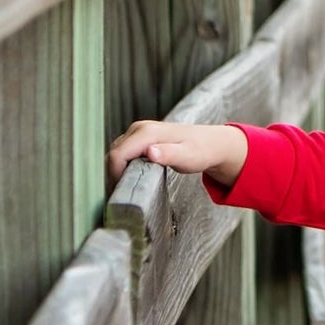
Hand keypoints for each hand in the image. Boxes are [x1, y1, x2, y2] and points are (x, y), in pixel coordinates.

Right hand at [106, 120, 248, 188]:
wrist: (211, 143)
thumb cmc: (201, 151)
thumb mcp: (188, 157)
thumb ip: (169, 155)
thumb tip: (150, 153)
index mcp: (147, 133)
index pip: (117, 154)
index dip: (114, 174)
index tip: (121, 192)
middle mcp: (139, 128)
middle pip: (114, 153)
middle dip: (114, 174)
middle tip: (122, 195)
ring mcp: (138, 132)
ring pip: (117, 152)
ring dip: (117, 170)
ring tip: (126, 189)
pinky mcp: (140, 138)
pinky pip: (124, 152)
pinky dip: (123, 165)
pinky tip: (131, 179)